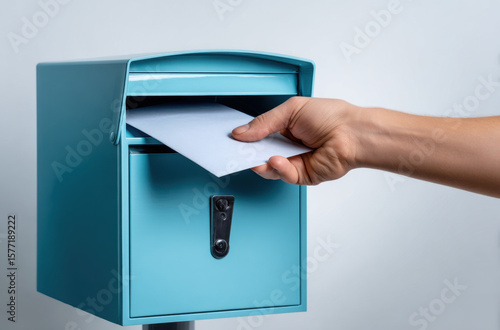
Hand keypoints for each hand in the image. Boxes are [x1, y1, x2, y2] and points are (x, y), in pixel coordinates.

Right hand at [232, 96, 361, 184]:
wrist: (353, 134)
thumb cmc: (332, 116)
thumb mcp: (291, 110)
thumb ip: (264, 123)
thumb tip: (241, 132)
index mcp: (285, 127)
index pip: (259, 134)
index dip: (246, 138)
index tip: (234, 139)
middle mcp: (289, 145)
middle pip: (261, 153)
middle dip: (250, 153)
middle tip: (239, 150)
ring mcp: (295, 161)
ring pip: (270, 168)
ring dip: (262, 162)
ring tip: (259, 155)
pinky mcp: (303, 175)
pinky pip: (284, 175)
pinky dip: (279, 168)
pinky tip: (278, 160)